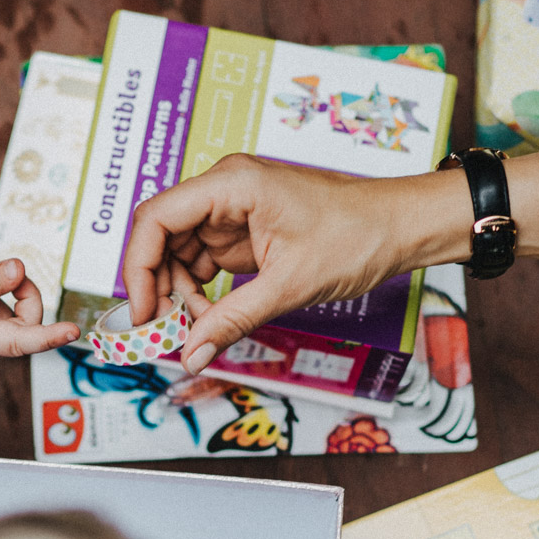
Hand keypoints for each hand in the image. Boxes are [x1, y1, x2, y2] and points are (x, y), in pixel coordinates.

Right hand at [121, 154, 469, 374]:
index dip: (138, 268)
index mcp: (232, 184)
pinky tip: (210, 318)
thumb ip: (232, 320)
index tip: (142, 313)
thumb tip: (190, 354)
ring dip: (180, 296)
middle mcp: (224, 190)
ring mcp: (232, 211)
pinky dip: (200, 294)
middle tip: (165, 333)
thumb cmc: (357, 235)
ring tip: (199, 330)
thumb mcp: (289, 285)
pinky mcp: (242, 232)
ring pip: (178, 254)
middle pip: (161, 237)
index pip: (155, 218)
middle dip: (158, 288)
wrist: (400, 228)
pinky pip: (202, 262)